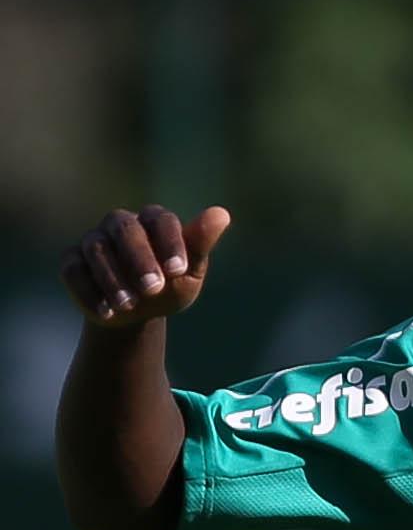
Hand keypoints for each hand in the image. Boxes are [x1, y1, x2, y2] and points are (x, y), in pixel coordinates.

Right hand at [59, 205, 230, 326]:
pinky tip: (106, 312)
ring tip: (129, 305)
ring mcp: (93, 241)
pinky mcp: (72, 263)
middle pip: (126, 229)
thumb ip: (200, 245)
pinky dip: (89, 292)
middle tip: (153, 288)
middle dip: (139, 259)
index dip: (170, 243)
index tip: (179, 270)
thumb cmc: (169, 286)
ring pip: (98, 250)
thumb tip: (222, 214)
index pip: (161, 220)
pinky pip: (74, 271)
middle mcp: (121, 224)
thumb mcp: (189, 272)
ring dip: (113, 279)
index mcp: (153, 221)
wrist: (138, 315)